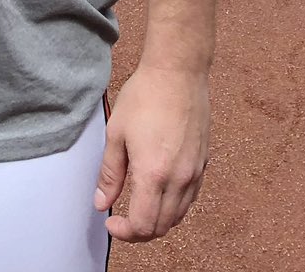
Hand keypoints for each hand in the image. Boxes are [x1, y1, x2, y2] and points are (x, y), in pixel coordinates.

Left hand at [92, 63, 210, 242]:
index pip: (143, 225)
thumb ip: (110, 173)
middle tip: (122, 219)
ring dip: (158, 221)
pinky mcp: (203, 163)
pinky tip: (160, 193)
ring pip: (179, 216)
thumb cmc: (145, 97)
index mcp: (153, 174)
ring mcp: (195, 172)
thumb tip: (101, 202)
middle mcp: (179, 179)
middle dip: (140, 231)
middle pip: (162, 227)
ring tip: (139, 207)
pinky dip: (175, 206)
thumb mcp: (116, 133)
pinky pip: (191, 198)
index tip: (111, 222)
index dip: (125, 232)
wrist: (178, 72)